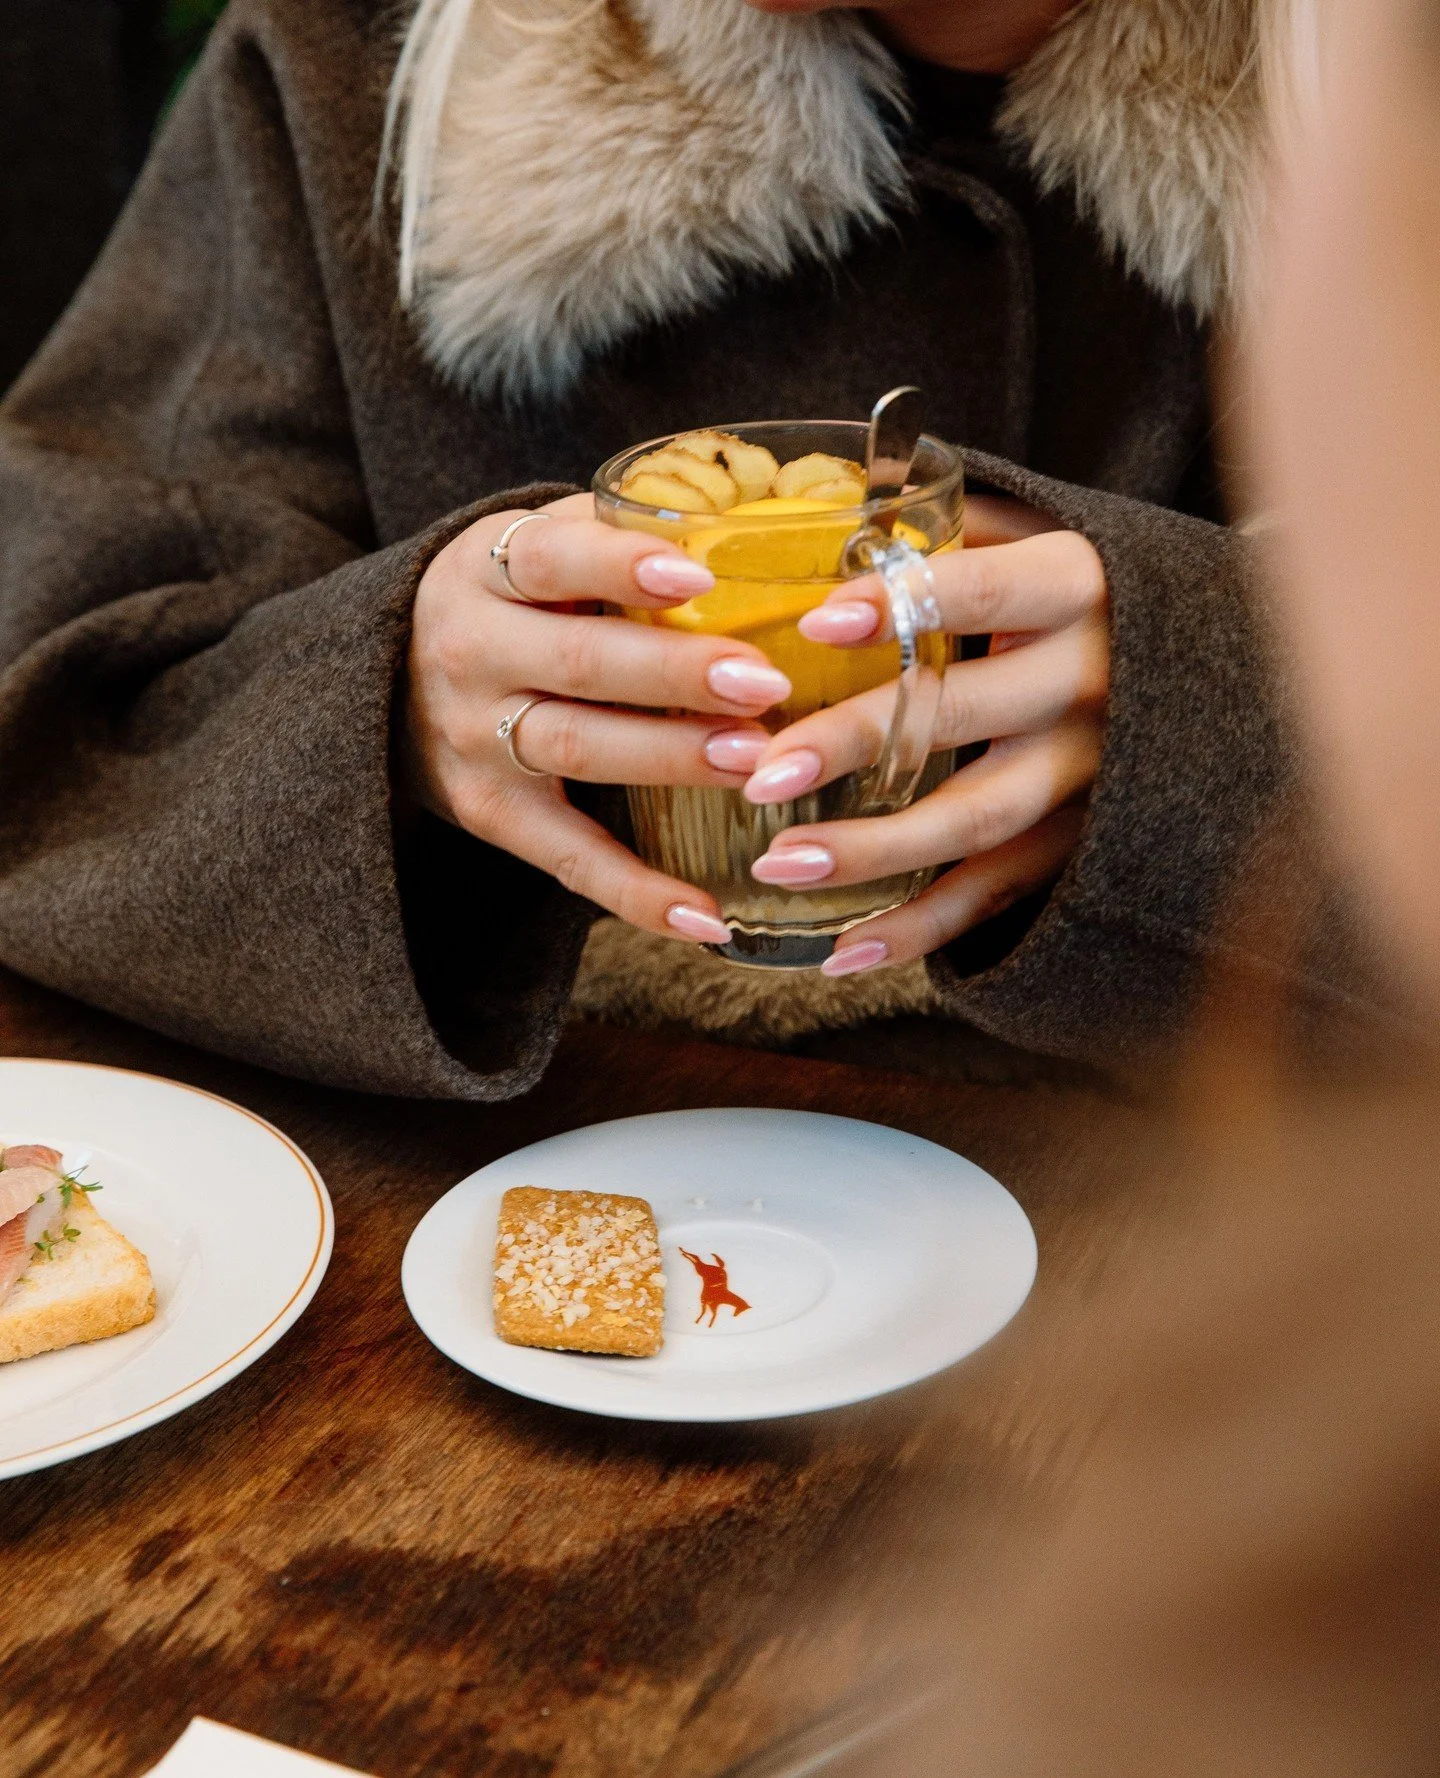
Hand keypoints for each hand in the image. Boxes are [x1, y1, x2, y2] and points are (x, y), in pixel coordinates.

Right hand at [403, 493, 794, 943]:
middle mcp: (470, 654)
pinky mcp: (490, 814)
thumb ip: (610, 530)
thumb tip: (751, 520)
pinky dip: (637, 893)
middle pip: (579, 665)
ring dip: (670, 758)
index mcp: (484, 572)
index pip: (550, 561)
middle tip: (766, 682)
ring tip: (755, 761)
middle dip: (677, 674)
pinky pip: (568, 860)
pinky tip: (707, 917)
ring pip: (579, 750)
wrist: (384, 681)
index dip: (621, 567)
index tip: (700, 576)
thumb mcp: (527, 547)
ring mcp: (474, 741)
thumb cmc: (506, 601)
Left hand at [741, 494, 1108, 974]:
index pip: (986, 590)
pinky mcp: (1082, 844)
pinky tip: (840, 954)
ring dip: (875, 852)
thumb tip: (820, 515)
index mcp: (1076, 587)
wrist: (1223, 667)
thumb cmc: (1083, 590)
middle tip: (761, 771)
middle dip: (860, 744)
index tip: (816, 619)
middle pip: (965, 716)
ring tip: (778, 866)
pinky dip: (920, 930)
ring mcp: (1092, 773)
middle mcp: (1089, 682)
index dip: (904, 604)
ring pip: (977, 820)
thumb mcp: (1039, 533)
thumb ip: (948, 526)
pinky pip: (995, 895)